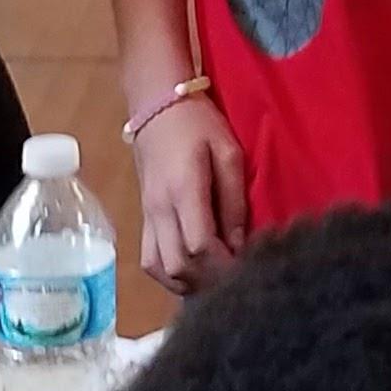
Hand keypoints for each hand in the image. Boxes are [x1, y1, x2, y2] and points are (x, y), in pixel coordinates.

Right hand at [131, 86, 250, 295]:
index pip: (199, 246)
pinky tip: (192, 273)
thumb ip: (234, 201)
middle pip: (178, 266)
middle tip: (235, 278)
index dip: (223, 265)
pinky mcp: (143, 218)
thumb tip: (239, 244)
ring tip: (214, 278)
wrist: (156, 107)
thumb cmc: (198, 125)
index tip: (246, 269)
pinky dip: (170, 275)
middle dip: (208, 281)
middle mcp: (160, 209)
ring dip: (188, 283)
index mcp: (183, 190)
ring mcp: (147, 216)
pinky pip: (150, 260)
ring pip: (160, 269)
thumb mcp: (228, 153)